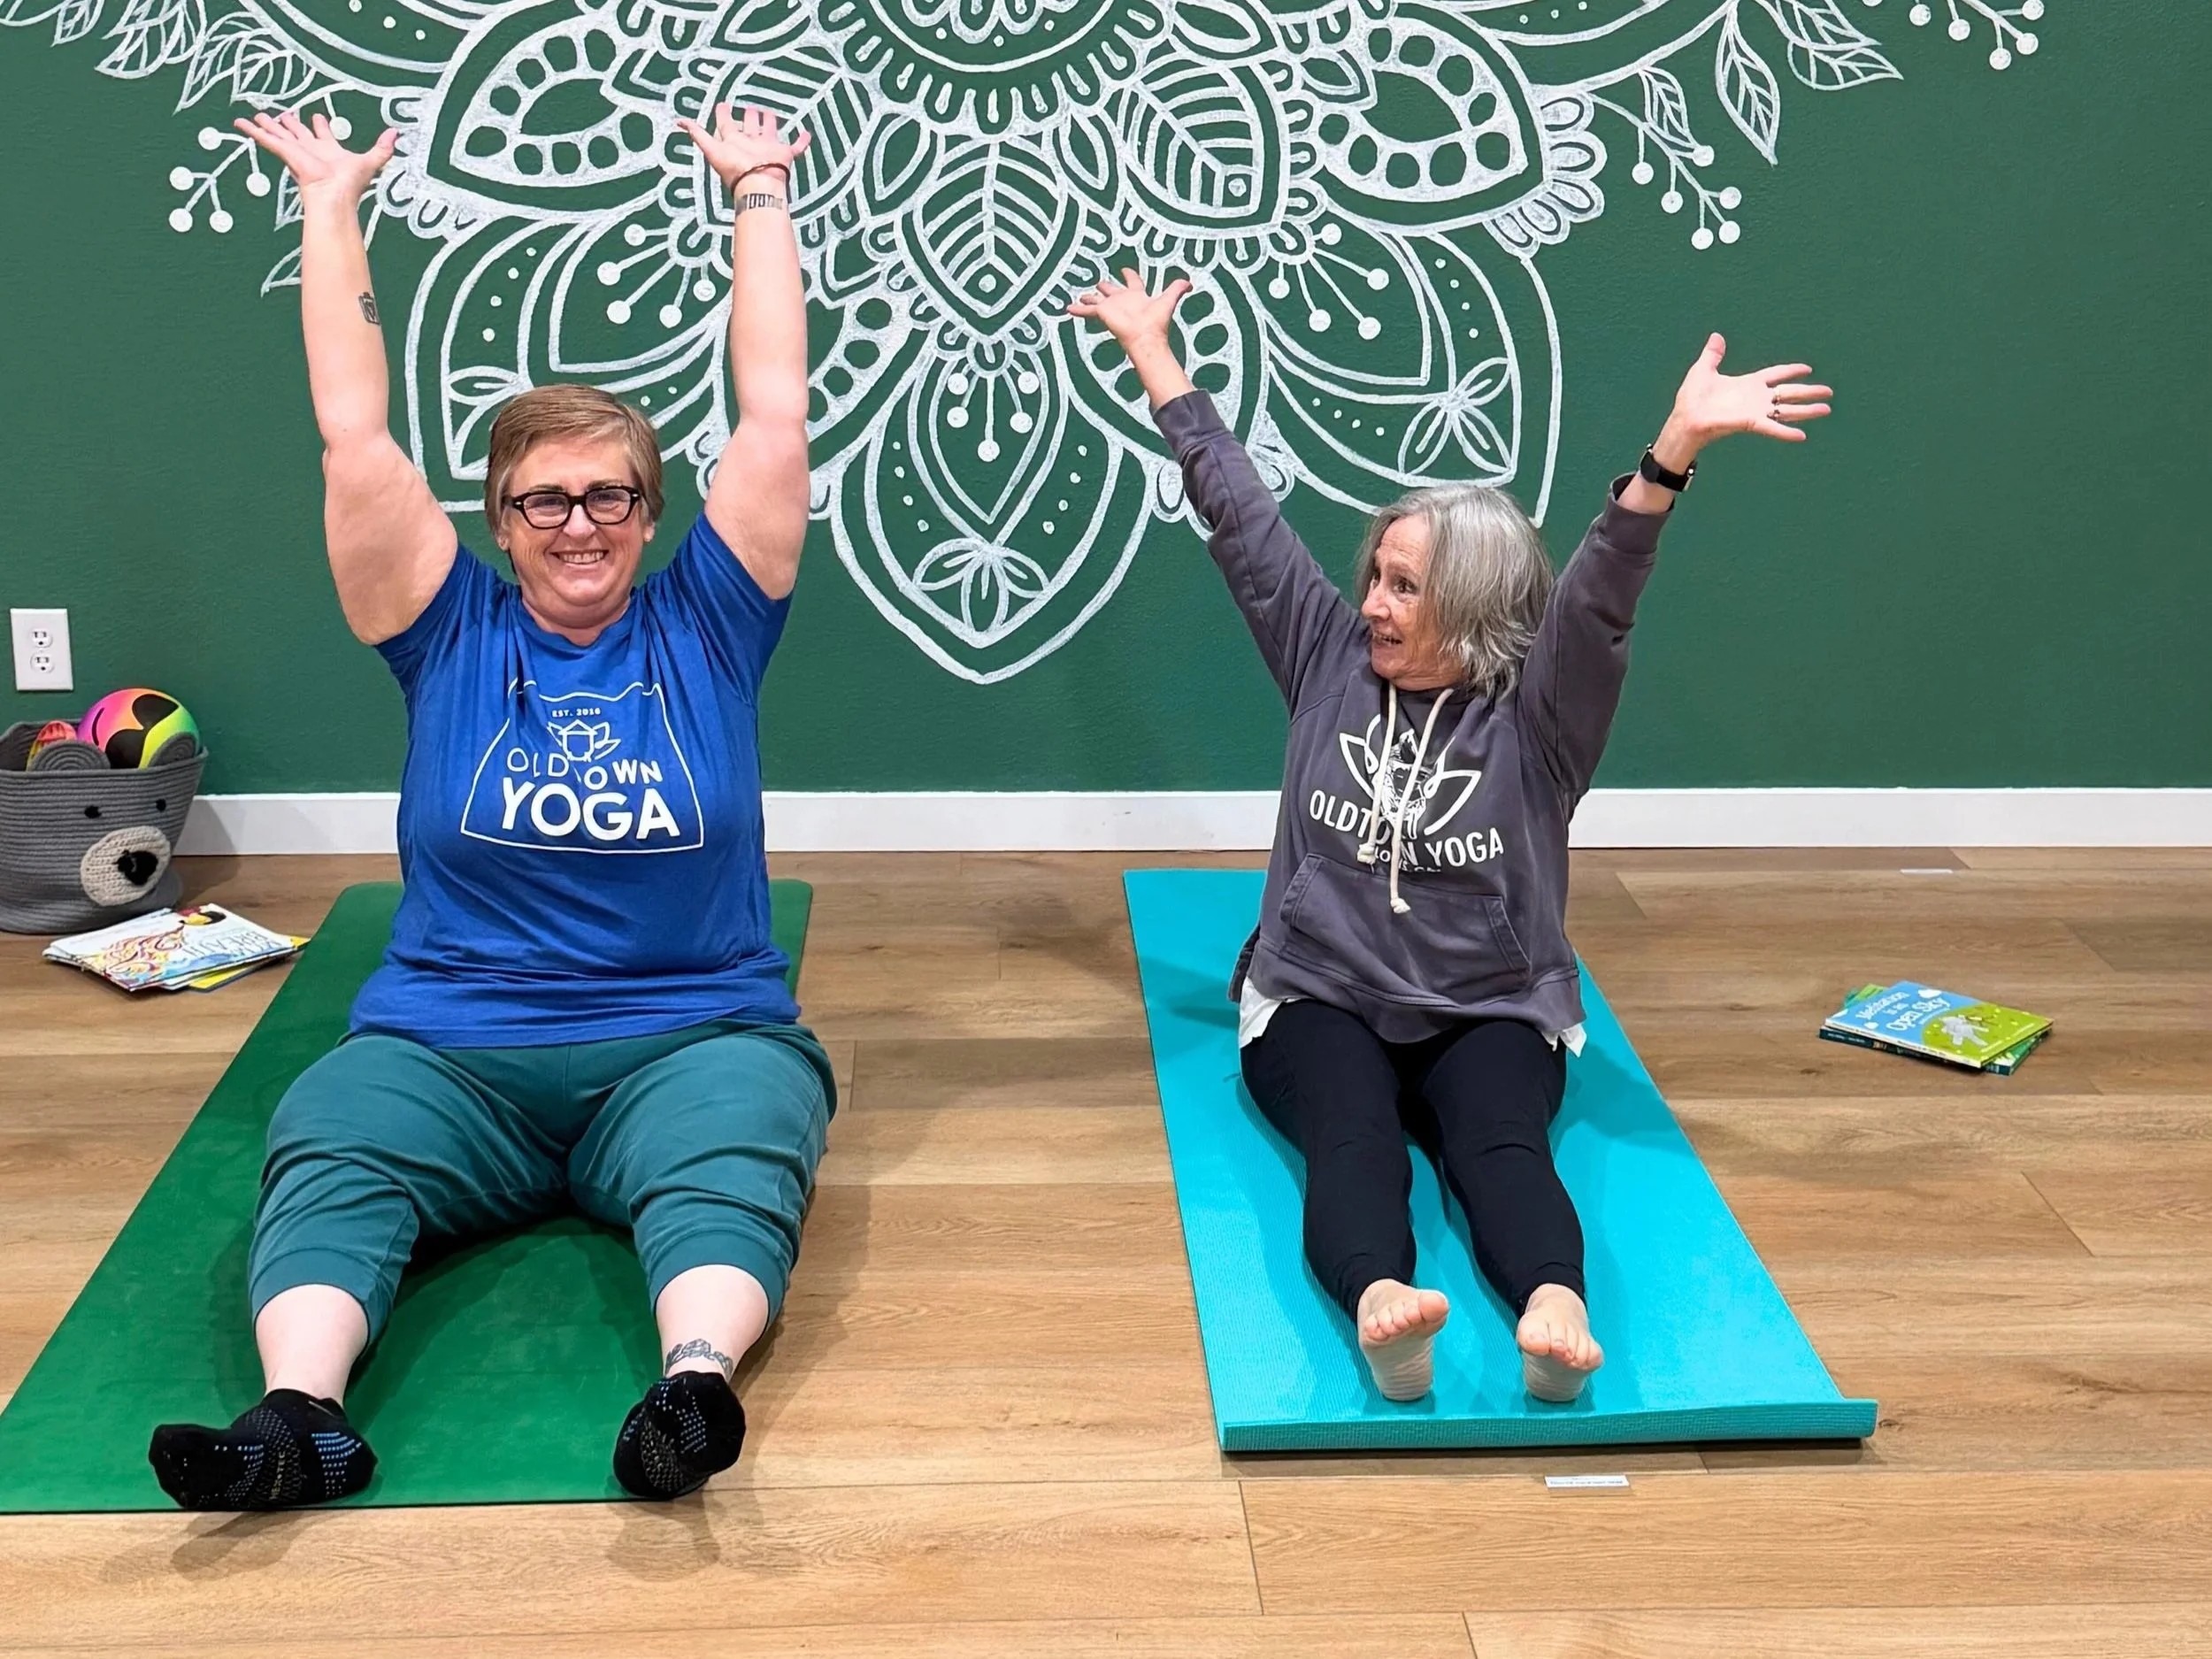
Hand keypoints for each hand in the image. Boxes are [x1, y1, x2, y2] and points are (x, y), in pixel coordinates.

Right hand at [232, 111, 395, 206]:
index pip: (322, 135)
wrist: (333, 197)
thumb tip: (396, 133)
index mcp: (328, 150)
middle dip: (290, 124)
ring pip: (278, 134)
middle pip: (297, 133)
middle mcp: (310, 150)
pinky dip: (252, 131)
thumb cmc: (350, 184)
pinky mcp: (285, 152)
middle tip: (282, 115)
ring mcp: (296, 151)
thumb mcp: (371, 160)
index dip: (319, 126)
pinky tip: (240, 122)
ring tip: (256, 116)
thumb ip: (383, 148)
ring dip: (268, 125)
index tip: (316, 117)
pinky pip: (265, 139)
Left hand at [678, 102, 811, 193]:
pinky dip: (802, 141)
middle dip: (748, 117)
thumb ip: (696, 133)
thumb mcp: (711, 148)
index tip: (723, 104)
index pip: (727, 125)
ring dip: (769, 123)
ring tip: (769, 113)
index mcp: (734, 142)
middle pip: (748, 127)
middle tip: (749, 107)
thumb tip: (677, 121)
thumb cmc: (736, 168)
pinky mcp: (784, 154)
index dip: (723, 114)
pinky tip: (806, 133)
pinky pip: (796, 147)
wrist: (758, 183)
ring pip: (769, 132)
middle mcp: (750, 144)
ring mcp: (768, 149)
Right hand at [1067, 268, 1192, 360]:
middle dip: (1105, 286)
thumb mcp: (1168, 299)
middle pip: (1111, 290)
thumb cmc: (1156, 322)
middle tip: (1098, 284)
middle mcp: (1123, 301)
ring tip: (1080, 296)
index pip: (1132, 282)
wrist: (1144, 337)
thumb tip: (1191, 283)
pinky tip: (1068, 308)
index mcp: (1137, 296)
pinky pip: (1087, 310)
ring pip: (1096, 300)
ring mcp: (1111, 307)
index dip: (1129, 274)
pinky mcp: (1102, 314)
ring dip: (1089, 298)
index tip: (1124, 269)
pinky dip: (1077, 309)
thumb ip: (1178, 289)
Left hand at [1654, 333, 1832, 467]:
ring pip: (1787, 410)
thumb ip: (1713, 354)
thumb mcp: (1703, 370)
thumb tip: (1716, 336)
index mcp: (1748, 384)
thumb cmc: (1691, 398)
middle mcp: (1756, 398)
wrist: (1685, 419)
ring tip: (1826, 410)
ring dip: (1807, 410)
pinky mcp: (1750, 423)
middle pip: (1789, 393)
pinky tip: (1802, 435)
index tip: (1807, 369)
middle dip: (1809, 392)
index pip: (1775, 375)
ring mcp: (1755, 411)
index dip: (1791, 371)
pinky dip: (1786, 432)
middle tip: (1829, 392)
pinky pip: (1772, 427)